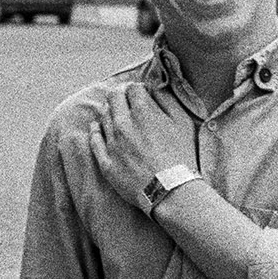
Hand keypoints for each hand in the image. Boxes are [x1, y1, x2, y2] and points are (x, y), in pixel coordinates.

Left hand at [87, 85, 192, 207]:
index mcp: (143, 112)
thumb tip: (154, 88)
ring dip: (110, 111)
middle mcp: (123, 124)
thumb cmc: (181, 156)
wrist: (170, 191)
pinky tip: (98, 127)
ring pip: (103, 115)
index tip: (142, 95)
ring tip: (118, 115)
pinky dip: (96, 130)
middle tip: (127, 101)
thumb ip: (167, 100)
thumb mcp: (183, 123)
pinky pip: (94, 140)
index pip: (132, 87)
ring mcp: (112, 144)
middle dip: (121, 95)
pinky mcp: (106, 162)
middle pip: (113, 97)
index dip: (138, 89)